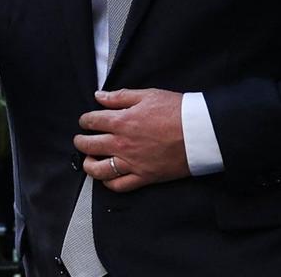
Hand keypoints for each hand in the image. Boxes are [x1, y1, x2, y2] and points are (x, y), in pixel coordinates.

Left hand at [74, 88, 189, 192]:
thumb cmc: (176, 111)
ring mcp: (132, 162)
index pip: (92, 121)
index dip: (84, 120)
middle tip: (80, 140)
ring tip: (88, 160)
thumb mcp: (147, 95)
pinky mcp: (144, 177)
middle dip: (80, 142)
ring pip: (99, 169)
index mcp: (121, 121)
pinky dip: (108, 183)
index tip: (85, 121)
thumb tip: (99, 96)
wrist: (200, 133)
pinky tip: (106, 177)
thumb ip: (120, 96)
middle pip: (89, 145)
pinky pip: (119, 185)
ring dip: (89, 165)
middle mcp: (122, 144)